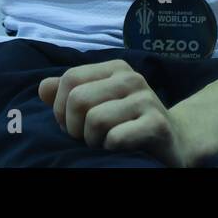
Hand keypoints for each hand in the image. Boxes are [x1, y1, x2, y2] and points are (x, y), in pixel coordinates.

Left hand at [38, 60, 207, 167]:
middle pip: (78, 99)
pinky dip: (110, 149)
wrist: (175, 143)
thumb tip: (42, 88)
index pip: (69, 79)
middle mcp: (131, 78)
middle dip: (74, 127)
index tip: (74, 125)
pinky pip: (115, 138)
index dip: (61, 108)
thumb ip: (69, 94)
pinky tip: (120, 149)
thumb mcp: (98, 105)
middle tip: (88, 138)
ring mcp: (146, 100)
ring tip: (104, 143)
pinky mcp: (157, 124)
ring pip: (94, 119)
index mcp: (115, 69)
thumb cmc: (128, 125)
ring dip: (92, 141)